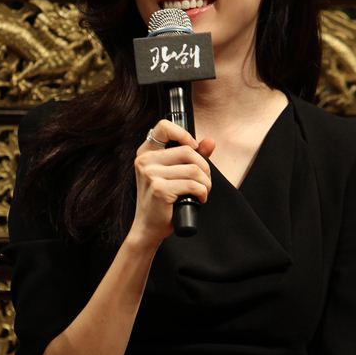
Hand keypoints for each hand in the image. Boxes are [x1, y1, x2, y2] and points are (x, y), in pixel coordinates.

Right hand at [130, 120, 215, 246]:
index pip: (163, 127)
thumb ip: (192, 156)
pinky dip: (202, 193)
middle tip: (203, 181)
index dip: (183, 134)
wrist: (148, 227)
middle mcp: (145, 161)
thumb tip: (210, 141)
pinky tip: (199, 199)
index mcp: (146, 153)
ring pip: (193, 169)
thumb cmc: (162, 201)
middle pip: (187, 151)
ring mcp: (150, 174)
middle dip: (204, 167)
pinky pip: (192, 184)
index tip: (194, 147)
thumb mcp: (174, 174)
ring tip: (202, 191)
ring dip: (205, 182)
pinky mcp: (159, 189)